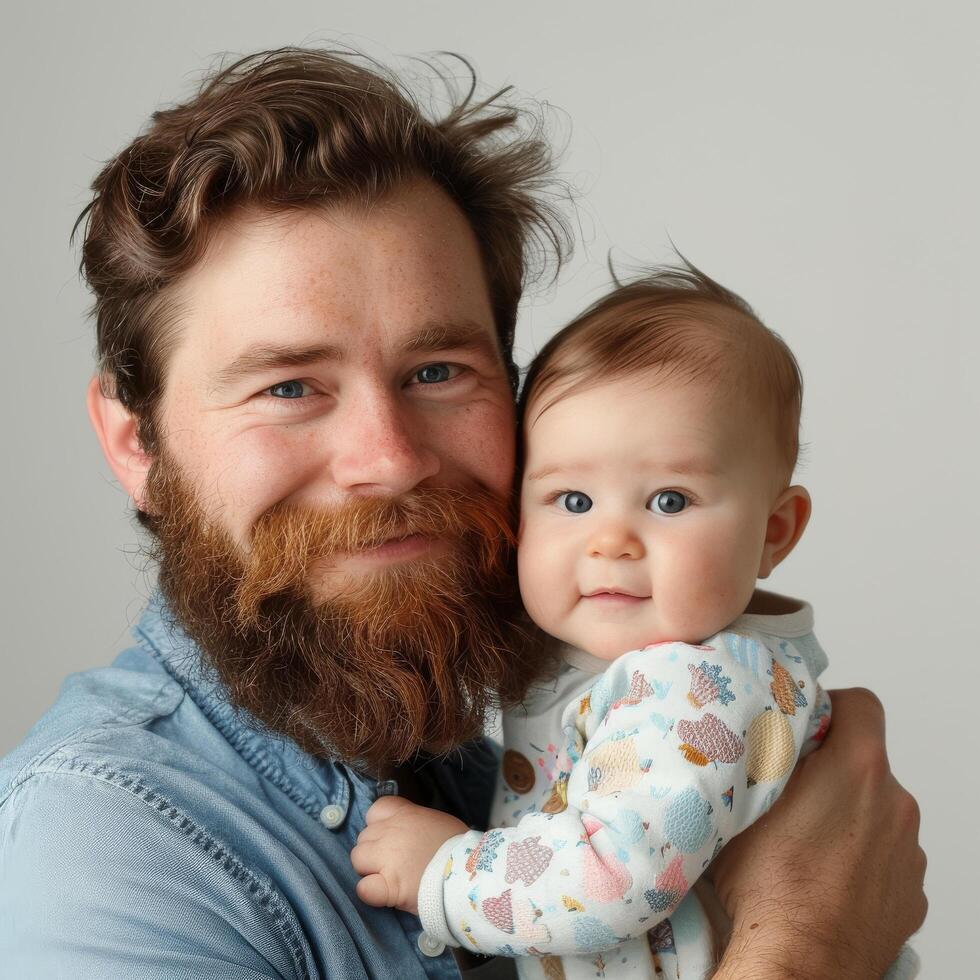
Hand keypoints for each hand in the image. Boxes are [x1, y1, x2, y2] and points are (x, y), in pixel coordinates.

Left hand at [351, 796, 468, 914]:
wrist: (468, 871)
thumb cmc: (458, 845)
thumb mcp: (438, 822)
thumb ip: (417, 823)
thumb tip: (411, 833)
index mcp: (404, 814)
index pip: (375, 810)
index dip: (378, 824)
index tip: (390, 836)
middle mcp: (390, 832)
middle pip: (364, 837)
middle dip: (374, 849)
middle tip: (392, 862)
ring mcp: (386, 858)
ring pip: (357, 859)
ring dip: (369, 868)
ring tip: (387, 877)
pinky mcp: (387, 886)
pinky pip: (363, 888)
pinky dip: (370, 892)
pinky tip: (383, 894)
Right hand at [711, 688, 926, 979]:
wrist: (801, 966)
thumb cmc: (769, 887)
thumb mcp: (743, 798)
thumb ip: (761, 756)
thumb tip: (754, 730)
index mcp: (858, 769)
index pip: (861, 705)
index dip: (830, 707)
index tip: (802, 727)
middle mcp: (896, 805)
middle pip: (864, 763)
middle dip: (829, 771)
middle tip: (785, 792)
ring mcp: (909, 854)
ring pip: (874, 814)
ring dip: (844, 818)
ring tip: (799, 846)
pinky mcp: (911, 896)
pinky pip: (883, 859)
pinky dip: (858, 861)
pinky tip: (821, 880)